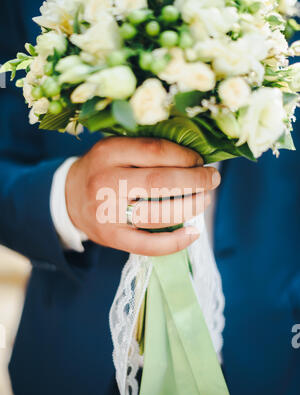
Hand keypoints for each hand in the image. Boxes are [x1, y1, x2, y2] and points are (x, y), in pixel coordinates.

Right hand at [65, 137, 220, 255]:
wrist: (68, 198)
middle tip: (212, 180)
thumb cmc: (103, 170)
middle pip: (160, 183)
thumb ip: (147, 150)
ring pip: (158, 214)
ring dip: (190, 207)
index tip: (200, 161)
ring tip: (204, 200)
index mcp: (109, 152)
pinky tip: (193, 233)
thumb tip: (195, 160)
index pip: (155, 151)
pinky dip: (175, 242)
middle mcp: (105, 181)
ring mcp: (107, 213)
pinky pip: (148, 245)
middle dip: (195, 182)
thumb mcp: (116, 149)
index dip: (185, 156)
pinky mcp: (112, 238)